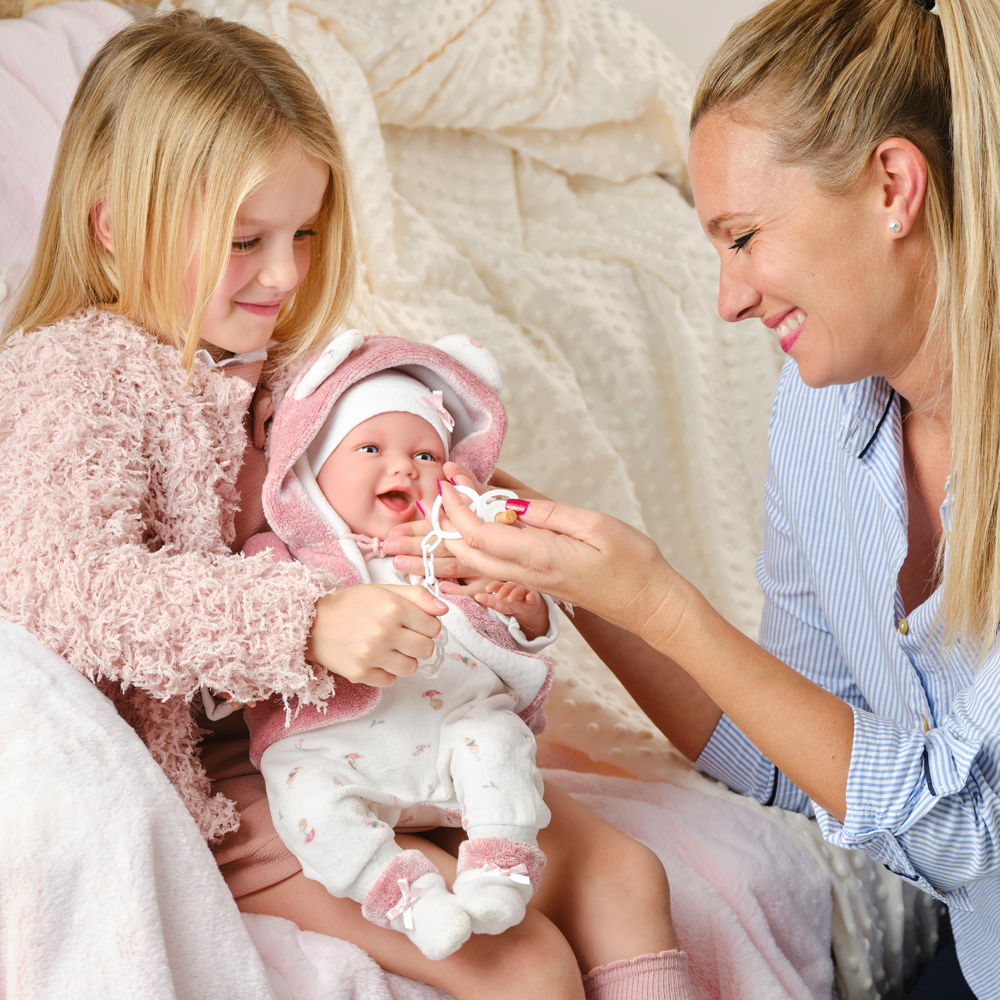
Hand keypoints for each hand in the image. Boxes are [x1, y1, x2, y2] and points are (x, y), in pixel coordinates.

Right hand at [306, 585, 446, 686]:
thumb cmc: (351, 605)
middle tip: (403, 638)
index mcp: (393, 607)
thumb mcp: (384, 591)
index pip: (433, 627)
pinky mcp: (360, 673)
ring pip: (411, 668)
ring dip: (404, 660)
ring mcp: (371, 655)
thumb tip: (443, 610)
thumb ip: (417, 597)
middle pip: (426, 649)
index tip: (414, 624)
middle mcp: (384, 632)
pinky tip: (375, 659)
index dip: (427, 626)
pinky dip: (386, 672)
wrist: (312, 623)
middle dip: (419, 644)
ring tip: (389, 649)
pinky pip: (391, 680)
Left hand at [438, 482, 692, 643]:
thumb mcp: (595, 527)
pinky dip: (466, 554)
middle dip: (442, 522)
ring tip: (421, 529)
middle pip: (466, 552)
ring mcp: (530, 581)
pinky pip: (490, 569)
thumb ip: (550, 515)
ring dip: (444, 545)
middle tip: (435, 489)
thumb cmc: (632, 564)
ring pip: (473, 565)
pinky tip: (456, 546)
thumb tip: (510, 504)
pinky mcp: (535, 582)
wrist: (648, 604)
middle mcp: (527, 573)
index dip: (456, 506)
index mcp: (539, 557)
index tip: (448, 480)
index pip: (479, 533)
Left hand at [474, 581, 549, 639]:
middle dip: (503, 590)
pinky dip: (531, 596)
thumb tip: (475, 596)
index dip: (494, 585)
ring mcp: (524, 592)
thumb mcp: (497, 604)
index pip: (498, 585)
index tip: (487, 588)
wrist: (527, 609)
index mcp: (504, 588)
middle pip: (509, 586)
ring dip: (515, 593)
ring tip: (510, 598)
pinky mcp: (533, 598)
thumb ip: (487, 600)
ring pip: (520, 590)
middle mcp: (514, 588)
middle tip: (498, 596)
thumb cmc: (510, 604)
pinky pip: (533, 596)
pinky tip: (529, 597)